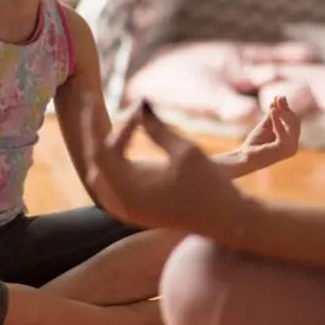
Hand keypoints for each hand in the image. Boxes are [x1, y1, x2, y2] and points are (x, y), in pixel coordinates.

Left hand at [82, 98, 248, 236]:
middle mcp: (122, 204)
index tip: (119, 103)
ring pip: (100, 174)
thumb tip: (141, 104)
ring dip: (106, 148)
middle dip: (100, 133)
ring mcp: (127, 210)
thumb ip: (158, 128)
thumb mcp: (186, 151)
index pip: (101, 152)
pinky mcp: (136, 210)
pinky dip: (114, 162)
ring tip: (121, 123)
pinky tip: (126, 142)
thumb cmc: (211, 186)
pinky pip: (111, 184)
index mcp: (130, 192)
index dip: (101, 123)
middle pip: (97, 162)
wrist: (227, 221)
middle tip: (107, 107)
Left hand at [241, 95, 300, 165]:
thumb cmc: (255, 143)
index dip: (287, 109)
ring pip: (292, 125)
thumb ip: (274, 114)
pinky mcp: (284, 149)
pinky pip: (283, 132)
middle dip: (286, 109)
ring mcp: (290, 148)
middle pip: (295, 122)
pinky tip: (272, 111)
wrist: (245, 157)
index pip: (294, 122)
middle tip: (278, 98)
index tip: (279, 97)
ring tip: (274, 105)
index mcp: (291, 140)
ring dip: (283, 113)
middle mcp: (294, 145)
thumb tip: (279, 98)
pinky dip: (278, 121)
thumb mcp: (266, 125)